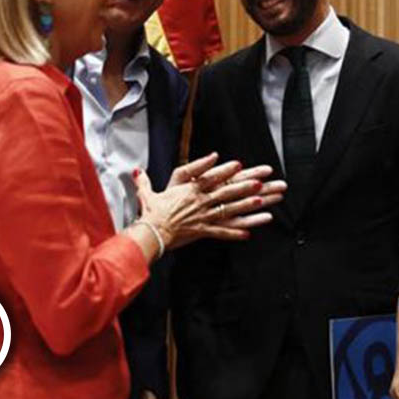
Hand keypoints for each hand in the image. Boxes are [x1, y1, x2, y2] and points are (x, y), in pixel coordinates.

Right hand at [133, 155, 285, 249]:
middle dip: (244, 186)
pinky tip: (248, 234)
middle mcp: (199, 202)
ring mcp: (203, 217)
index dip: (225, 170)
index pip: (211, 177)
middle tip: (260, 182)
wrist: (150, 233)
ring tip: (261, 202)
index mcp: (188, 190)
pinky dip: (235, 233)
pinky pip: (222, 232)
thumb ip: (144, 182)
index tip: (239, 165)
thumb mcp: (146, 194)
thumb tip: (137, 171)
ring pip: (228, 210)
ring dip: (246, 206)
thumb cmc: (149, 213)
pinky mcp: (202, 231)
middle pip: (225, 192)